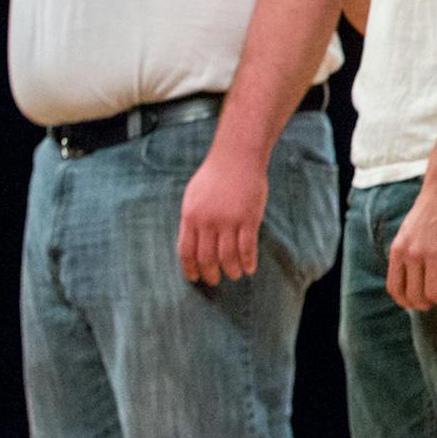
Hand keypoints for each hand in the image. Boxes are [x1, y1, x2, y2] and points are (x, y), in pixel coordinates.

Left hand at [176, 151, 266, 284]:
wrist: (237, 156)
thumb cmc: (215, 175)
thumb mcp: (193, 196)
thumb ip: (191, 219)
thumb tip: (190, 243)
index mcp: (191, 216)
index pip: (186, 251)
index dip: (190, 269)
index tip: (195, 278)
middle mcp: (208, 221)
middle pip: (207, 257)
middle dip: (210, 274)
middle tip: (215, 280)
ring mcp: (229, 220)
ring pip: (228, 256)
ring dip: (231, 270)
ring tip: (234, 275)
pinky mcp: (249, 218)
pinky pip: (248, 247)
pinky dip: (248, 261)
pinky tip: (250, 268)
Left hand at [387, 177, 436, 309]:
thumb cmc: (428, 209)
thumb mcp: (407, 232)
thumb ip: (405, 254)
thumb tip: (408, 279)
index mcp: (398, 250)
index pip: (395, 288)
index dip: (404, 302)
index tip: (414, 303)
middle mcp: (413, 255)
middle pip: (415, 295)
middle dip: (424, 305)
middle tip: (434, 302)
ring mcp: (432, 254)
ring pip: (434, 293)